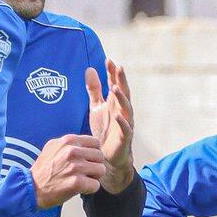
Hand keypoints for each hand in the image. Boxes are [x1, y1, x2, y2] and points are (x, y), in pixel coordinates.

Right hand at [30, 132, 106, 208]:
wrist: (31, 188)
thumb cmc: (43, 170)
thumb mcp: (52, 147)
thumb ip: (70, 143)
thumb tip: (87, 142)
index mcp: (68, 141)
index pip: (95, 143)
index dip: (92, 153)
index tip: (85, 161)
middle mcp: (72, 151)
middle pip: (100, 157)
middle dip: (94, 166)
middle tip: (83, 173)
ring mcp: (75, 167)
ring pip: (100, 170)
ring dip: (92, 178)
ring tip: (80, 180)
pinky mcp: (77, 183)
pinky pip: (96, 185)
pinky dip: (89, 189)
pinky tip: (78, 189)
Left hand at [87, 61, 135, 193]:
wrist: (107, 155)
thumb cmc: (104, 129)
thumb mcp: (97, 107)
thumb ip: (94, 89)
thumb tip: (90, 69)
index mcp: (115, 103)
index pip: (115, 84)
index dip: (112, 73)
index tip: (108, 60)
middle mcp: (122, 111)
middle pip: (124, 92)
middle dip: (121, 80)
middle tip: (118, 67)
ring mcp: (125, 124)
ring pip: (127, 109)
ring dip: (122, 98)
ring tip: (115, 88)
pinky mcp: (125, 138)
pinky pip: (126, 129)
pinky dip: (123, 122)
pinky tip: (118, 116)